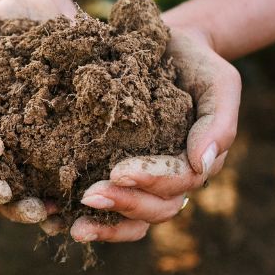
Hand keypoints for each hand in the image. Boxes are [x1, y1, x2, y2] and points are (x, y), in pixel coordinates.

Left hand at [70, 24, 240, 242]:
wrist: (168, 47)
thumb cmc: (197, 63)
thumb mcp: (219, 82)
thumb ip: (219, 122)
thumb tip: (202, 164)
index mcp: (197, 162)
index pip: (179, 182)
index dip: (150, 180)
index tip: (118, 171)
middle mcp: (172, 180)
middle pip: (155, 208)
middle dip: (124, 204)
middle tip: (89, 196)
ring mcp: (145, 182)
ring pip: (134, 219)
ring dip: (105, 226)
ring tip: (74, 227)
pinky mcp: (117, 173)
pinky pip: (108, 209)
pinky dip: (86, 219)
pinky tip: (55, 221)